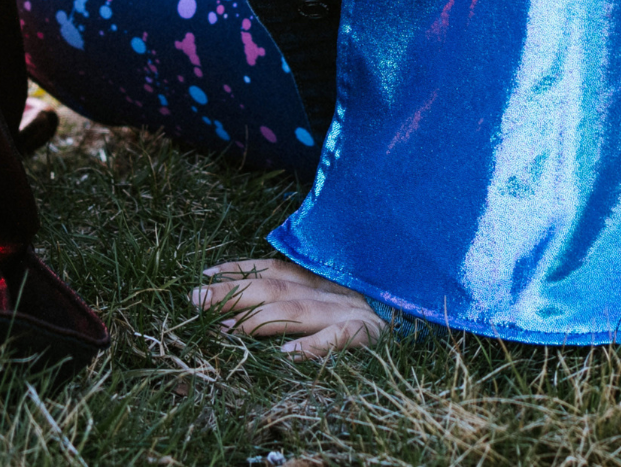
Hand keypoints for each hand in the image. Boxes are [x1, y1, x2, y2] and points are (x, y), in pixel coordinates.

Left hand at [190, 256, 382, 355]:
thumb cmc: (378, 305)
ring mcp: (346, 310)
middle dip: (232, 292)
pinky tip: (288, 354)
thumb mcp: (339, 292)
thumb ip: (305, 289)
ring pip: (295, 310)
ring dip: (257, 319)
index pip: (271, 267)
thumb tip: (259, 298)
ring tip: (227, 329)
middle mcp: (328, 288)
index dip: (237, 270)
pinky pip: (337, 339)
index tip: (203, 276)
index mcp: (320, 277)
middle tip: (195, 300)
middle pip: (272, 286)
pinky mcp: (367, 335)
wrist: (425, 312)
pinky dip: (313, 345)